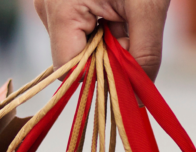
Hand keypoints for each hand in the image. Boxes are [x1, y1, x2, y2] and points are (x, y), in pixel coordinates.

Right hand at [34, 0, 171, 79]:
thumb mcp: (149, 8)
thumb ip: (143, 55)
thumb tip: (135, 98)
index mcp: (60, 9)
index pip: (69, 71)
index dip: (98, 80)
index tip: (127, 77)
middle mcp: (47, 8)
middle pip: (75, 60)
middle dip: (108, 58)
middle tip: (134, 33)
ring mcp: (52, 4)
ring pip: (79, 46)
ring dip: (108, 42)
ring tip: (127, 12)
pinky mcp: (62, 1)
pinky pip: (81, 29)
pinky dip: (104, 28)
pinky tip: (118, 9)